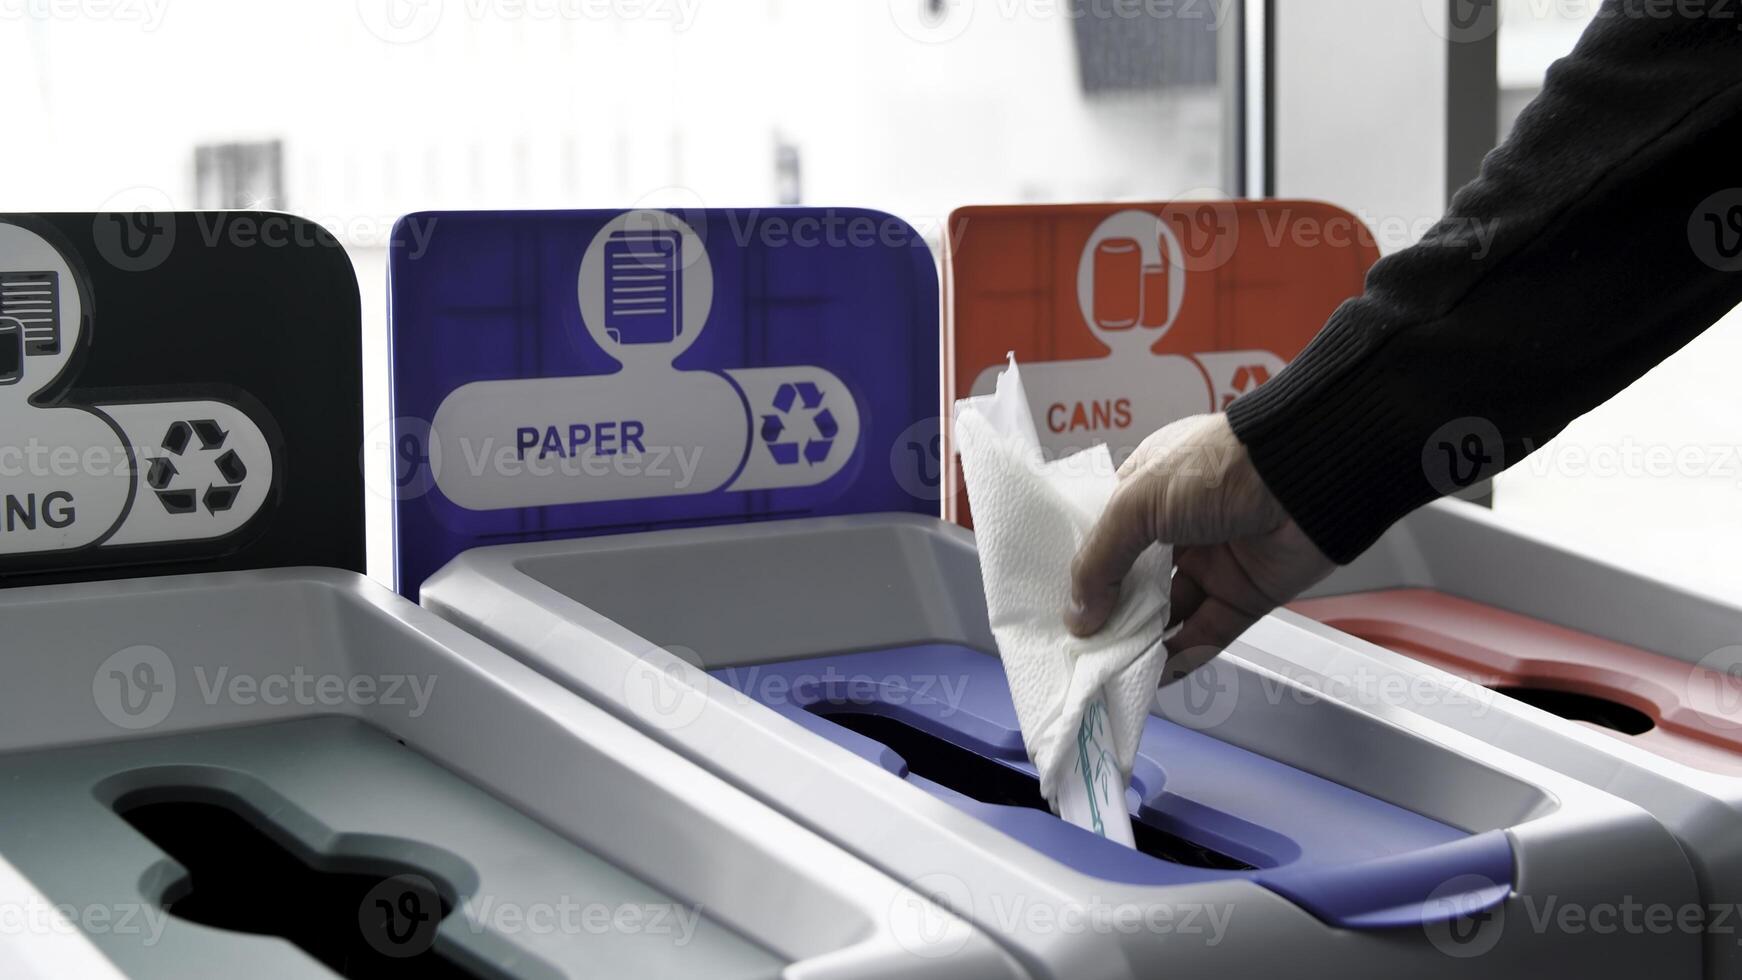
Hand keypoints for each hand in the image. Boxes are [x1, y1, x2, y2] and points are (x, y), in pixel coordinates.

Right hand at [1065, 413, 1332, 682]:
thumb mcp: (1137, 503)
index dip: (1084, 572)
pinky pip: (1208, 634)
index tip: (1058, 608)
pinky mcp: (1245, 595)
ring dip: (1141, 640)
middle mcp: (1179, 527)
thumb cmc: (1216, 469)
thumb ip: (1100, 561)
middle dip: (1108, 612)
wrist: (1303, 476)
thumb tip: (1076, 618)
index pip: (1107, 539)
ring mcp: (1213, 562)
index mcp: (1149, 491)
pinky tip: (1153, 678)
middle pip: (1134, 581)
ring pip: (1168, 612)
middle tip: (1078, 648)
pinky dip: (1182, 657)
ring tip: (1107, 668)